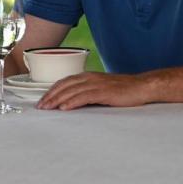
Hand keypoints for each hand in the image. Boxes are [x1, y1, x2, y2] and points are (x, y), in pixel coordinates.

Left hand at [36, 72, 152, 110]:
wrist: (142, 86)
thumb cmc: (123, 90)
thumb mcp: (101, 89)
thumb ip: (87, 93)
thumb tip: (73, 102)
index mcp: (88, 76)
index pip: (64, 82)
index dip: (52, 90)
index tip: (43, 99)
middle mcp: (89, 78)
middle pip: (64, 85)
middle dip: (50, 95)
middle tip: (40, 106)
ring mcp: (96, 84)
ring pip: (71, 91)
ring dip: (57, 99)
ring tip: (48, 107)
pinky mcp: (104, 92)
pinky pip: (84, 96)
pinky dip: (72, 102)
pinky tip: (64, 107)